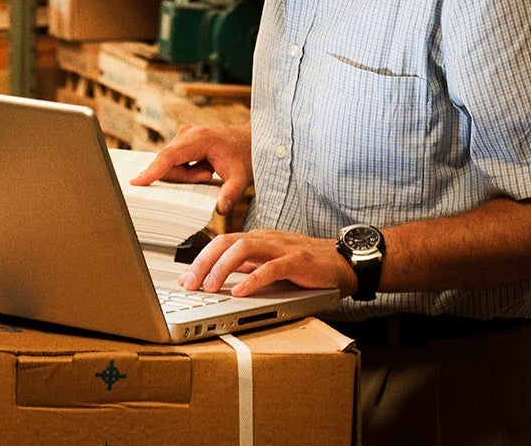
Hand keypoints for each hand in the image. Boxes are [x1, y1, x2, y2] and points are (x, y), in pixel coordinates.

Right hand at [130, 123, 252, 215]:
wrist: (252, 141)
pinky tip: (205, 170)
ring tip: (209, 172)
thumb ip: (231, 194)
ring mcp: (183, 136)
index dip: (152, 171)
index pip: (169, 156)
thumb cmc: (246, 156)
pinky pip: (175, 162)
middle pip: (168, 163)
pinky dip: (187, 171)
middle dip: (184, 178)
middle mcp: (187, 134)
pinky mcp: (182, 142)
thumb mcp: (242, 178)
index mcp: (199, 138)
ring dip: (187, 175)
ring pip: (171, 164)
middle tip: (209, 176)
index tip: (136, 182)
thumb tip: (220, 209)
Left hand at [179, 228, 357, 297]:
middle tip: (189, 284)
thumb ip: (249, 267)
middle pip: (225, 242)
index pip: (220, 243)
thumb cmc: (309, 265)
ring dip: (222, 268)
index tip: (185, 278)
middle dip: (203, 262)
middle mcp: (266, 239)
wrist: (345, 261)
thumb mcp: (272, 264)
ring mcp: (282, 248)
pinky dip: (253, 279)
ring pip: (244, 249)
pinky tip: (240, 292)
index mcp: (258, 239)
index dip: (200, 259)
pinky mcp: (298, 261)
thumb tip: (220, 278)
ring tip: (210, 287)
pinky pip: (271, 268)